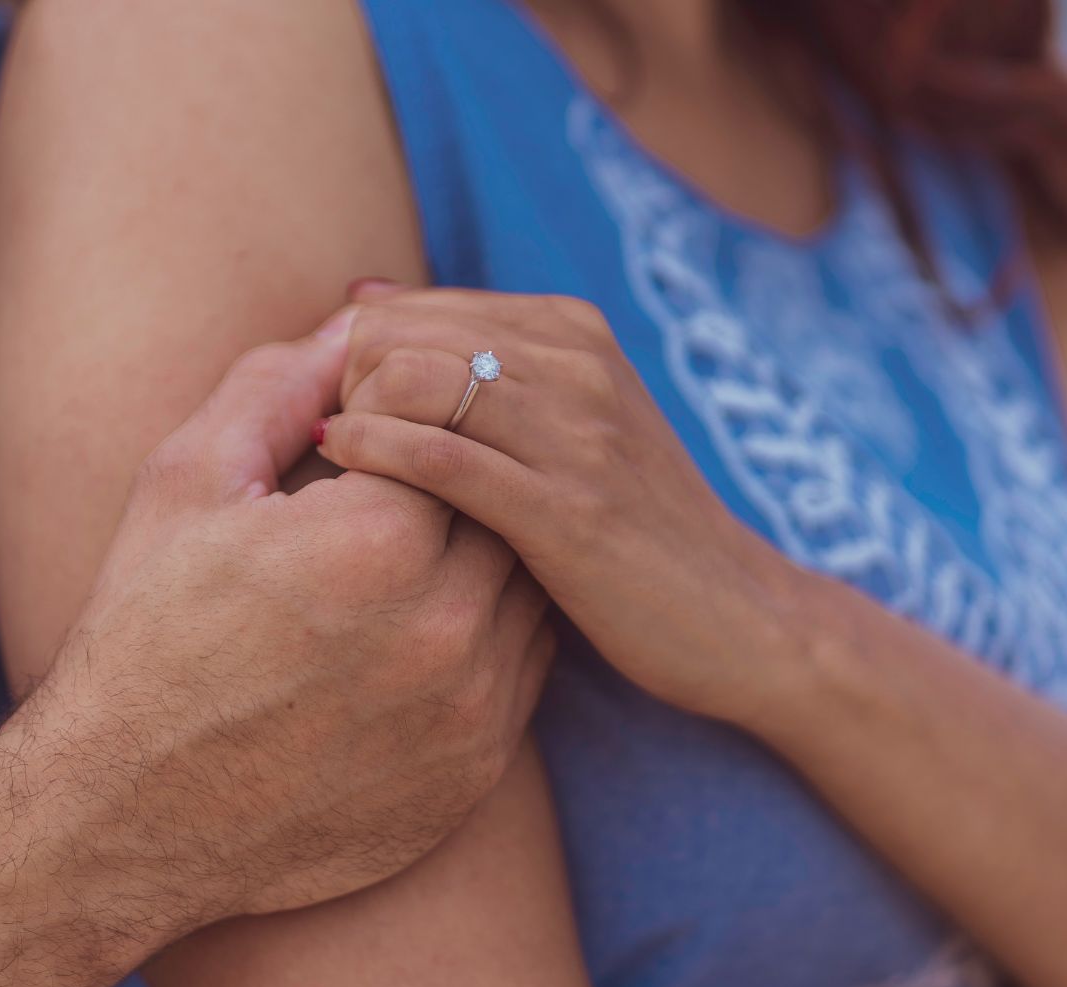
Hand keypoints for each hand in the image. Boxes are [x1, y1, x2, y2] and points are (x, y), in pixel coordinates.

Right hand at [3, 307, 551, 932]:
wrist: (134, 817)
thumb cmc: (150, 641)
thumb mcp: (187, 486)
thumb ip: (277, 386)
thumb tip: (355, 322)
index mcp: (375, 542)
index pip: (447, 434)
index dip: (406, 428)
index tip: (364, 448)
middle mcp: (444, 627)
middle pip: (496, 505)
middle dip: (451, 487)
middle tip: (396, 499)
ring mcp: (472, 704)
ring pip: (527, 582)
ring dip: (483, 554)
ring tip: (415, 559)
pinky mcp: (481, 762)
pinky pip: (531, 662)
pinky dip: (496, 626)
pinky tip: (434, 624)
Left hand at [316, 285, 805, 722]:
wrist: (736, 611)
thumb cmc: (634, 521)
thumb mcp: (571, 419)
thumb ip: (477, 355)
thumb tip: (362, 295)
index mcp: (574, 330)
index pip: (416, 306)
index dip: (353, 355)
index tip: (336, 410)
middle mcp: (577, 363)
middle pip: (400, 332)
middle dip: (342, 383)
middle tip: (330, 439)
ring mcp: (575, 434)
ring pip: (412, 380)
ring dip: (352, 417)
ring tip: (341, 461)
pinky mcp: (566, 511)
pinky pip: (439, 459)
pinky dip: (375, 455)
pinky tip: (350, 471)